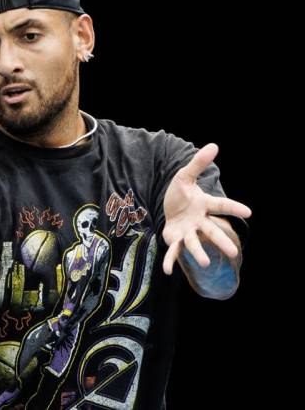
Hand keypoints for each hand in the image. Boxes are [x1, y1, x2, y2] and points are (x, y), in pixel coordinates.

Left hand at [161, 143, 251, 274]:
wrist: (169, 207)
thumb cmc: (181, 193)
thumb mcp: (184, 176)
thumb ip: (198, 164)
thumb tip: (214, 145)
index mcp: (204, 205)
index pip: (221, 205)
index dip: (234, 208)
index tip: (248, 213)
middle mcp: (199, 221)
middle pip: (212, 231)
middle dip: (222, 241)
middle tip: (234, 252)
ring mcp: (188, 232)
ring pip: (195, 244)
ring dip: (199, 254)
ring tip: (206, 264)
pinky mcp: (175, 240)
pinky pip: (173, 252)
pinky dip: (170, 262)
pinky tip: (166, 271)